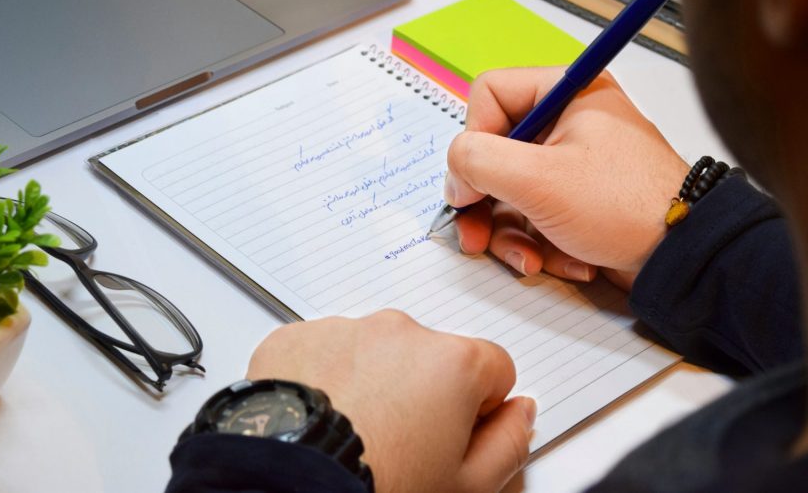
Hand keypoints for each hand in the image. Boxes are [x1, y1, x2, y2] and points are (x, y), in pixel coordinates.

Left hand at [247, 311, 535, 492]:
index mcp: (452, 361)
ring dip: (370, 381)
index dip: (479, 409)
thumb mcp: (467, 487)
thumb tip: (520, 411)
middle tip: (396, 444)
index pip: (494, 368)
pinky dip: (323, 378)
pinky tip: (320, 420)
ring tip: (352, 434)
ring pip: (374, 351)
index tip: (453, 437)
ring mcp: (343, 329)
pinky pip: (322, 352)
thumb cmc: (379, 488)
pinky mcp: (294, 338)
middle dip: (421, 391)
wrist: (288, 486)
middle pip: (430, 356)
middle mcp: (399, 331)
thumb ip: (509, 442)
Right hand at [445, 68, 688, 286]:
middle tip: (475, 235)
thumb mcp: (537, 179)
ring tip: (529, 260)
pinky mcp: (579, 200)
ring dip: (512, 234)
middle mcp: (568, 121)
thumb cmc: (624, 206)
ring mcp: (574, 163)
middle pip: (493, 151)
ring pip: (510, 191)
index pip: (488, 95)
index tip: (471, 184)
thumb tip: (455, 172)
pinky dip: (541, 243)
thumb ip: (477, 161)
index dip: (472, 140)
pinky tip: (563, 261)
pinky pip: (536, 215)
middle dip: (485, 203)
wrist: (685, 257)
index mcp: (565, 93)